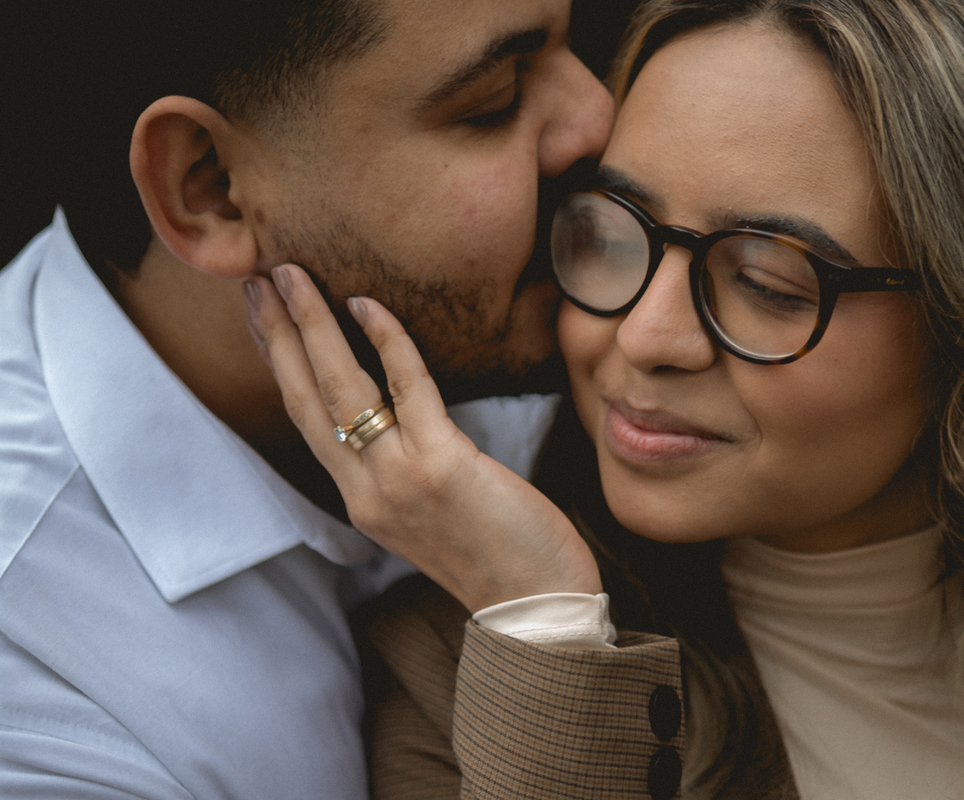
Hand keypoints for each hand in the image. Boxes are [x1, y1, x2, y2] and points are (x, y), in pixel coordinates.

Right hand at [244, 264, 600, 611]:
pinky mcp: (440, 466)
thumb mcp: (434, 517)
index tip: (262, 320)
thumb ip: (408, 471)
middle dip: (277, 335)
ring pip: (340, 388)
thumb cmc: (501, 557)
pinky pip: (407, 388)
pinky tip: (366, 304)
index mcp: (362, 502)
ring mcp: (398, 479)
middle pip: (306, 399)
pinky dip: (387, 341)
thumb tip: (407, 421)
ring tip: (291, 276)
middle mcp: (366, 491)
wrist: (536, 610)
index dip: (280, 366)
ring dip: (310, 326)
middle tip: (257, 280)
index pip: (307, 422)